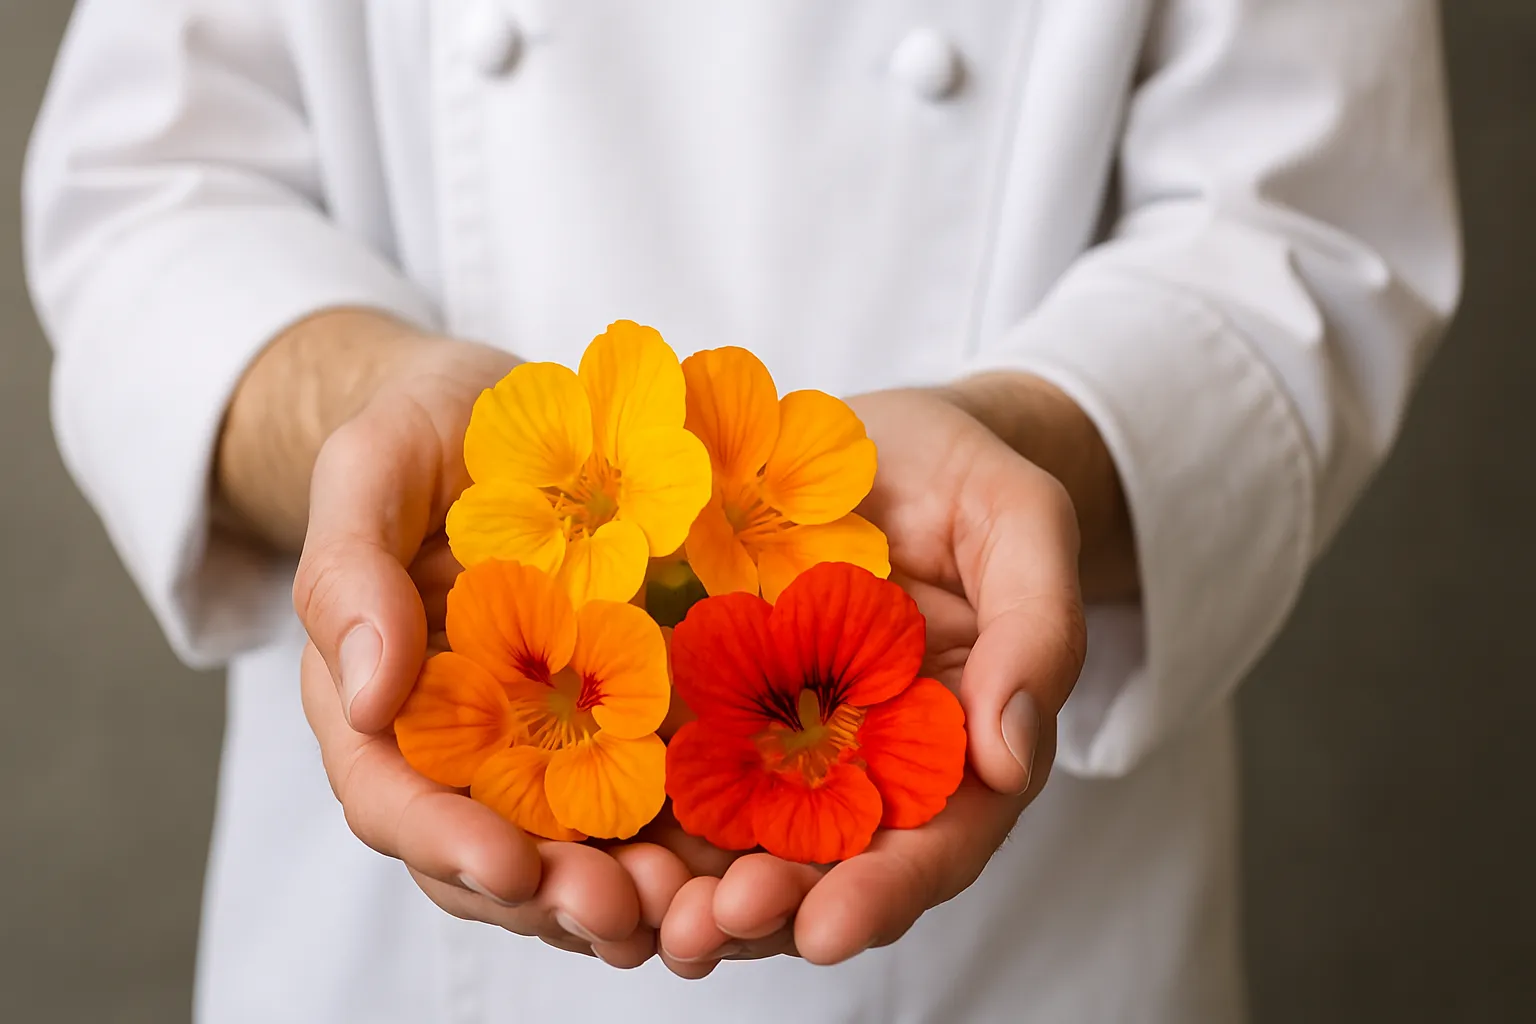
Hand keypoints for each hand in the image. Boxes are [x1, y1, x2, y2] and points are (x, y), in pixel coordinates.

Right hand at [223, 311, 687, 963]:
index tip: (511, 868)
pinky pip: (650, 799)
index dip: (446, 844)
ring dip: (623, 895)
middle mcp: (462, 744)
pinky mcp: (625, 723)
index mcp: (379, 702)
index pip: (392, 797)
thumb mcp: (370, 468)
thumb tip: (369, 697)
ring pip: (571, 852)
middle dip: (551, 899)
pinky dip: (682, 843)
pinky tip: (734, 863)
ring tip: (685, 912)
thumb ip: (349, 572)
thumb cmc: (427, 434)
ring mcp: (547, 743)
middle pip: (488, 855)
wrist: (512, 413)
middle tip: (620, 915)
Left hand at [656, 384, 1099, 972]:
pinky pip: (659, 764)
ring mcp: (771, 737)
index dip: (884, 892)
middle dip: (764, 909)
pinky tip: (578, 838)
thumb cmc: (964, 480)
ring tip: (630, 910)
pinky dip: (625, 813)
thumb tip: (1009, 754)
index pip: (932, 843)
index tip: (828, 928)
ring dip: (682, 886)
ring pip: (729, 837)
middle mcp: (858, 764)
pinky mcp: (699, 698)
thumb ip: (1036, 630)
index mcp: (951, 747)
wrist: (877, 439)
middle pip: (819, 865)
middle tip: (709, 928)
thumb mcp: (1021, 526)